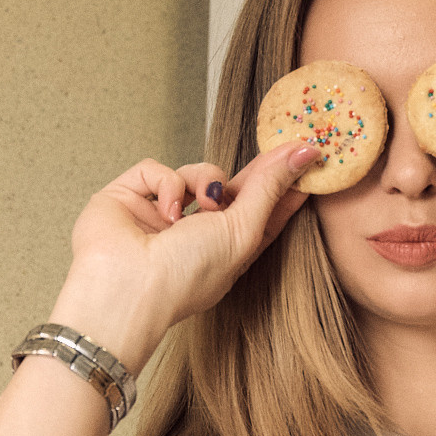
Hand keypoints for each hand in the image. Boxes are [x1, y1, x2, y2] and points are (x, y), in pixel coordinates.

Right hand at [55, 140, 318, 366]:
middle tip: (287, 146)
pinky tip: (165, 211)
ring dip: (202, 181)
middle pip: (232, 188)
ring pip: (195, 172)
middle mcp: (195, 232)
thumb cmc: (186, 276)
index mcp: (226, 249)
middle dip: (254, 175)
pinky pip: (155, 169)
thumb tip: (304, 154)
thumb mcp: (241, 232)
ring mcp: (161, 214)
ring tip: (200, 207)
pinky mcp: (129, 197)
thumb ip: (270, 189)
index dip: (285, 187)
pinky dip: (164, 184)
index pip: (262, 212)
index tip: (310, 158)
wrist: (125, 288)